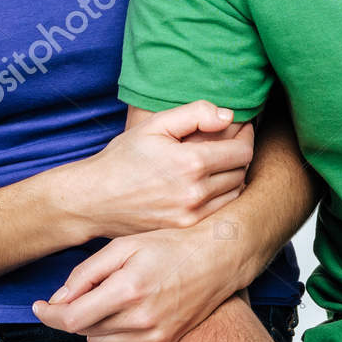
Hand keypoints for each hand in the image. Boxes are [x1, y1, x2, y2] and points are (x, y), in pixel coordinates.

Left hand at [32, 222, 239, 341]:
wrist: (215, 261)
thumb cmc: (169, 246)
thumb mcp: (124, 246)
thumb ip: (86, 273)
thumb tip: (57, 300)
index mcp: (128, 289)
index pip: (72, 317)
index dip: (47, 314)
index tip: (37, 306)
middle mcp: (140, 318)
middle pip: (83, 330)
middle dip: (69, 314)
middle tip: (71, 296)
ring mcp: (152, 336)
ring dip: (87, 328)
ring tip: (97, 304)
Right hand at [81, 101, 253, 238]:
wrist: (94, 199)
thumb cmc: (123, 158)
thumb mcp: (155, 125)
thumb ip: (195, 114)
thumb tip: (229, 116)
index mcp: (191, 163)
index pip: (242, 151)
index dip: (246, 136)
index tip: (241, 128)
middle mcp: (196, 192)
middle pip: (241, 171)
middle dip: (240, 154)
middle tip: (231, 142)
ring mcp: (191, 214)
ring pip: (235, 193)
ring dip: (234, 175)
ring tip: (220, 161)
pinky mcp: (185, 228)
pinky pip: (220, 210)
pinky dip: (222, 195)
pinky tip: (210, 182)